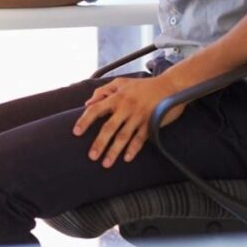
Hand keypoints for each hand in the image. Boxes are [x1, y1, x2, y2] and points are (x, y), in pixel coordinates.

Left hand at [70, 76, 188, 167]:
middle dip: (99, 143)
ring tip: (105, 163)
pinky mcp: (151, 123)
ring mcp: (139, 116)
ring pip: (123, 136)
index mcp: (117, 97)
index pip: (96, 109)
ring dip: (114, 151)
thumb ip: (103, 91)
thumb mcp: (121, 82)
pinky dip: (133, 149)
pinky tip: (126, 158)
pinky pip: (140, 138)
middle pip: (109, 127)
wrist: (170, 86)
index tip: (76, 132)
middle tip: (91, 156)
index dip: (85, 121)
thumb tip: (87, 104)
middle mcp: (126, 107)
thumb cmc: (142, 86)